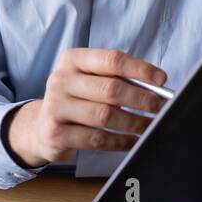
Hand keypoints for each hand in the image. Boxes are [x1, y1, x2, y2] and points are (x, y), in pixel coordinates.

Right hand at [5, 48, 166, 167]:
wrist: (40, 127)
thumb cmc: (75, 99)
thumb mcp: (88, 80)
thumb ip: (117, 79)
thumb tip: (156, 87)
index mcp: (73, 60)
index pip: (112, 60)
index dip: (140, 69)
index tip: (162, 79)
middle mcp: (61, 80)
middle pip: (111, 89)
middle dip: (142, 99)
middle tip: (161, 107)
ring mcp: (56, 107)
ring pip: (105, 116)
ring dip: (134, 123)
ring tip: (151, 126)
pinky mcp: (56, 133)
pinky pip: (96, 139)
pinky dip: (120, 141)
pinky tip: (133, 141)